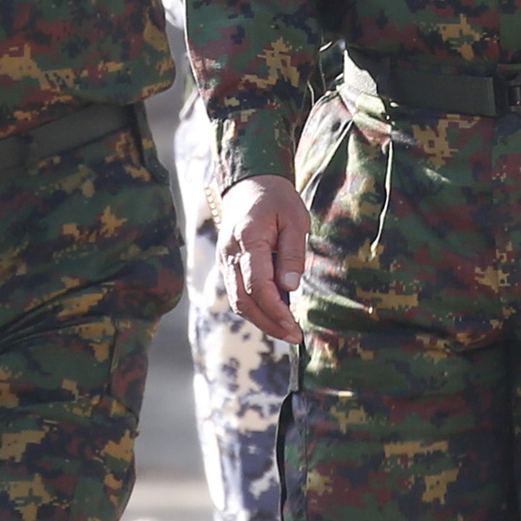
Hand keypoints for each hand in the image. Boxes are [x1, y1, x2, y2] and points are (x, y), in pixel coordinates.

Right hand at [217, 175, 309, 341]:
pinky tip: (275, 316)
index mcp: (248, 238)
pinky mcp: (227, 265)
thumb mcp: (295, 219)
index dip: (276, 309)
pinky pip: (238, 293)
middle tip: (294, 336)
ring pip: (238, 300)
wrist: (250, 184)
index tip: (294, 325)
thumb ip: (292, 253)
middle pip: (244, 299)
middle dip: (269, 323)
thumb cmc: (277, 200)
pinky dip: (255, 309)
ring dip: (261, 320)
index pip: (258, 284)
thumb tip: (290, 287)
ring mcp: (225, 260)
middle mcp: (230, 253)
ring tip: (287, 332)